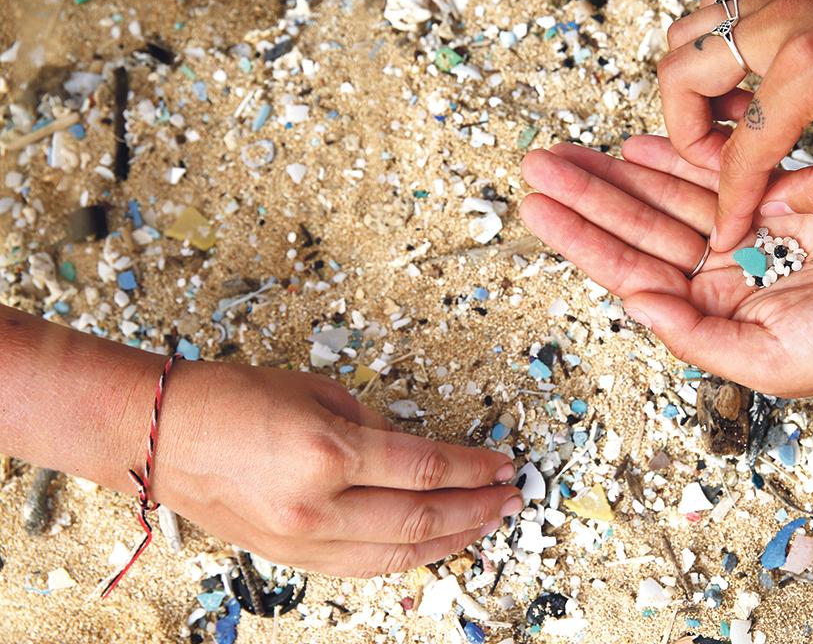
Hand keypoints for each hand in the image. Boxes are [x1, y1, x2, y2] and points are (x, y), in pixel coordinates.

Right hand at [150, 361, 521, 576]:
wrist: (157, 435)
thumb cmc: (230, 399)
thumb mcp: (317, 391)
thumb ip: (373, 424)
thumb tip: (415, 452)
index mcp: (327, 451)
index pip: (424, 467)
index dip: (472, 468)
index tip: (503, 464)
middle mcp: (317, 505)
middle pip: (420, 519)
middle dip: (475, 509)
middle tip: (509, 498)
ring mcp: (302, 539)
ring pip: (396, 554)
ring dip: (450, 541)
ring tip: (485, 525)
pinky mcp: (290, 556)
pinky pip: (362, 566)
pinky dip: (405, 558)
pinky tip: (432, 545)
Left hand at [520, 137, 812, 395]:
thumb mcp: (769, 359)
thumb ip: (696, 336)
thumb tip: (632, 302)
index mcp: (708, 312)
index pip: (627, 269)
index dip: (580, 236)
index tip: (538, 206)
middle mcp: (718, 271)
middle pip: (636, 225)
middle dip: (586, 194)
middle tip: (538, 162)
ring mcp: (745, 231)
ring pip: (667, 195)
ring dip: (619, 171)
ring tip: (571, 150)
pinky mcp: (777, 196)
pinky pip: (717, 171)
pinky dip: (680, 156)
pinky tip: (639, 143)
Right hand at [658, 0, 812, 250]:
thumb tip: (775, 203)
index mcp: (810, 67)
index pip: (740, 149)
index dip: (728, 199)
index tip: (727, 227)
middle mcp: (779, 22)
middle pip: (678, 78)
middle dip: (687, 135)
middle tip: (722, 163)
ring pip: (683, 38)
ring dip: (693, 88)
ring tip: (737, 121)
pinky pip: (712, 13)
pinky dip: (711, 53)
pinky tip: (752, 83)